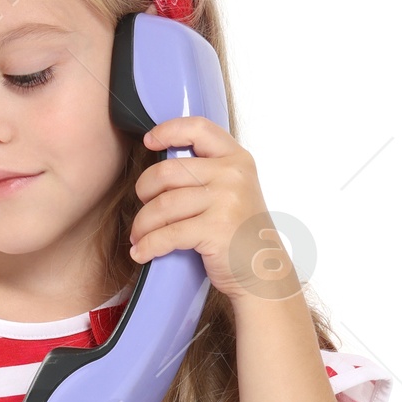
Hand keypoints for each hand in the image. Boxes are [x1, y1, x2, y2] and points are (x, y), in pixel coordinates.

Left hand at [127, 116, 294, 304]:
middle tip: (141, 207)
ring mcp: (226, 201)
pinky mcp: (215, 229)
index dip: (168, 130)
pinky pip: (167, 234)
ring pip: (162, 205)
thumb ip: (208, 173)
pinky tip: (142, 253)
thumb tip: (160, 164)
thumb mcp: (234, 191)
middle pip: (167, 171)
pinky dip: (148, 245)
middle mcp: (233, 174)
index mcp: (237, 159)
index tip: (149, 141)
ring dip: (142, 224)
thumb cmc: (240, 235)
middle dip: (144, 190)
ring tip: (138, 237)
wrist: (264, 273)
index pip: (198, 128)